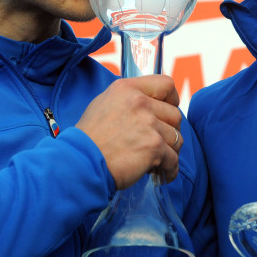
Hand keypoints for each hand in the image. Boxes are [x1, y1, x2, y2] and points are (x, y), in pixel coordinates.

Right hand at [76, 75, 182, 189]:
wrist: (80, 162)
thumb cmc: (88, 138)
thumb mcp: (103, 104)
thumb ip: (128, 100)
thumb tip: (149, 103)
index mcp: (128, 89)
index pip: (166, 84)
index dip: (172, 99)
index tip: (169, 109)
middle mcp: (140, 102)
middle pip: (175, 114)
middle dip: (170, 131)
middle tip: (158, 143)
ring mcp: (148, 124)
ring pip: (176, 138)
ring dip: (169, 151)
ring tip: (157, 160)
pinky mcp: (154, 147)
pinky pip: (173, 159)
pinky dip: (170, 169)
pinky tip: (162, 173)